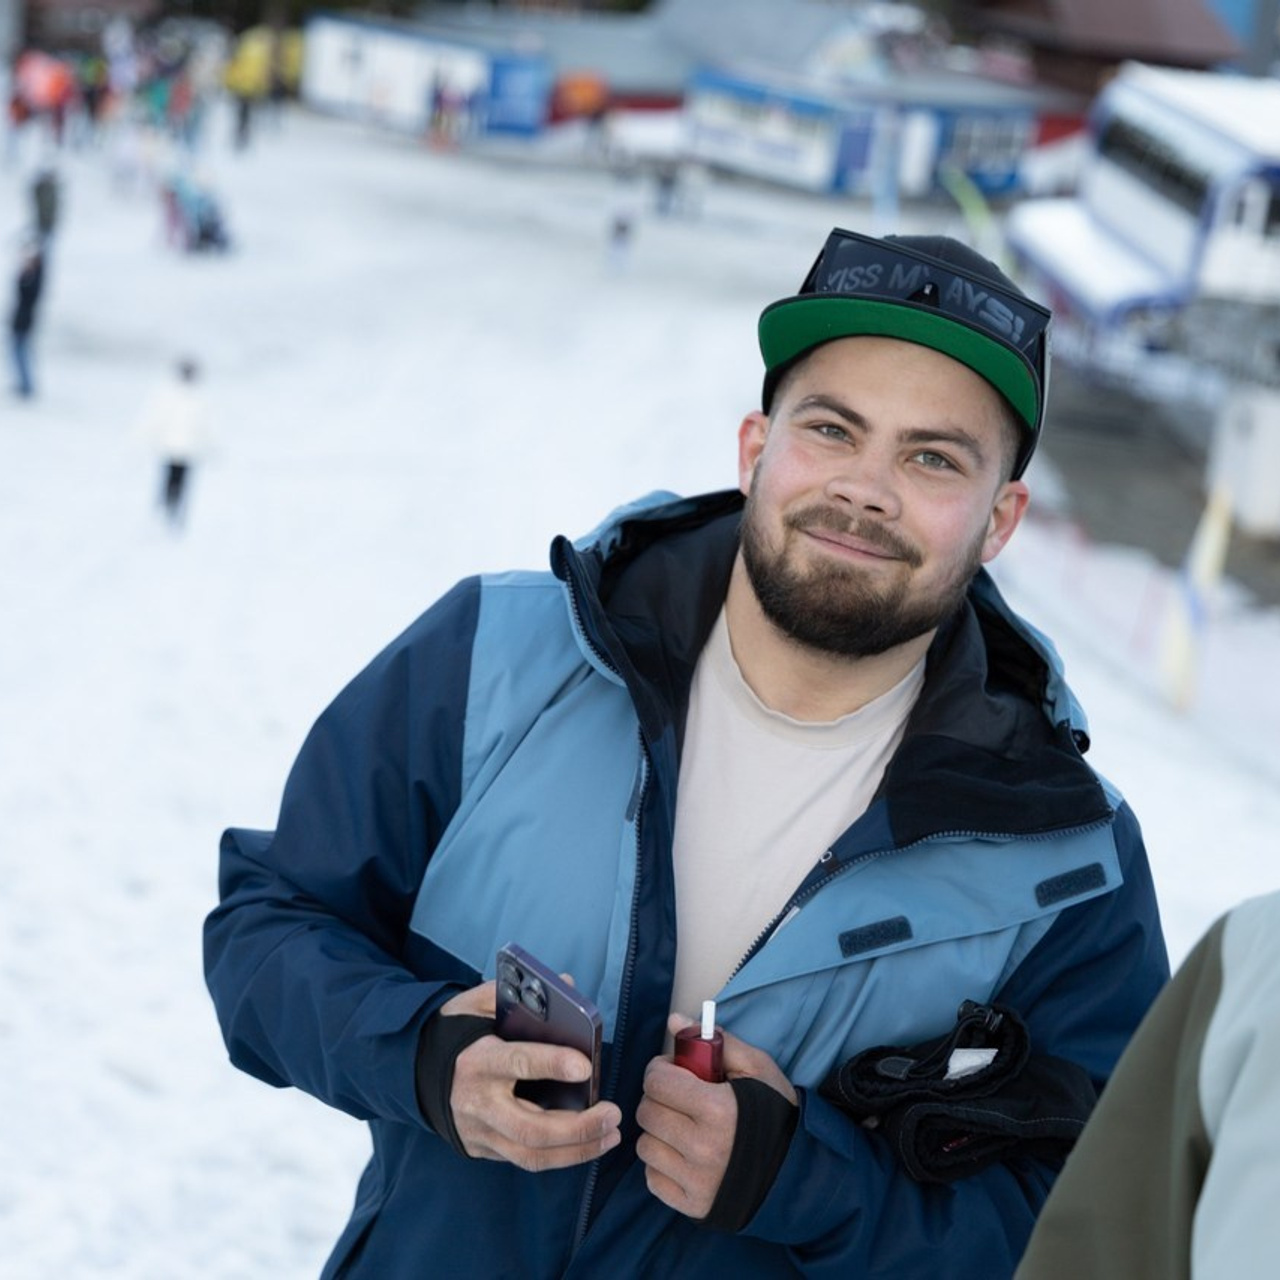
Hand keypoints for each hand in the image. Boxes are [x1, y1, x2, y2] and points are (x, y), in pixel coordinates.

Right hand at [444, 981, 621, 1171]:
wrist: (416, 1073)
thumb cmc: (456, 1034)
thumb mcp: (473, 1005)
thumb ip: (514, 993)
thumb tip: (566, 984)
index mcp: (477, 1060)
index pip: (518, 1063)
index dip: (552, 1064)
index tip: (585, 1064)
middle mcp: (479, 1103)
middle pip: (530, 1128)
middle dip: (577, 1127)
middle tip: (612, 1113)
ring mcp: (481, 1132)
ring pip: (531, 1154)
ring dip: (578, 1150)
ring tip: (611, 1134)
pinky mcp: (485, 1149)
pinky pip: (527, 1161)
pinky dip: (562, 1157)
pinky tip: (591, 1145)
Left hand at [636, 1013, 796, 1218]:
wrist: (795, 1171)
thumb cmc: (776, 1114)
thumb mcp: (757, 1068)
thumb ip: (716, 1041)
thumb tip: (674, 1021)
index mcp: (718, 1109)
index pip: (657, 1081)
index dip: (661, 1069)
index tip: (675, 1071)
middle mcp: (703, 1148)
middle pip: (647, 1112)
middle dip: (658, 1097)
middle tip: (679, 1097)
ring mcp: (696, 1181)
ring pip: (645, 1145)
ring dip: (658, 1131)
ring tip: (682, 1126)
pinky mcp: (692, 1205)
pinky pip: (652, 1177)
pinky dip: (662, 1163)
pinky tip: (684, 1154)